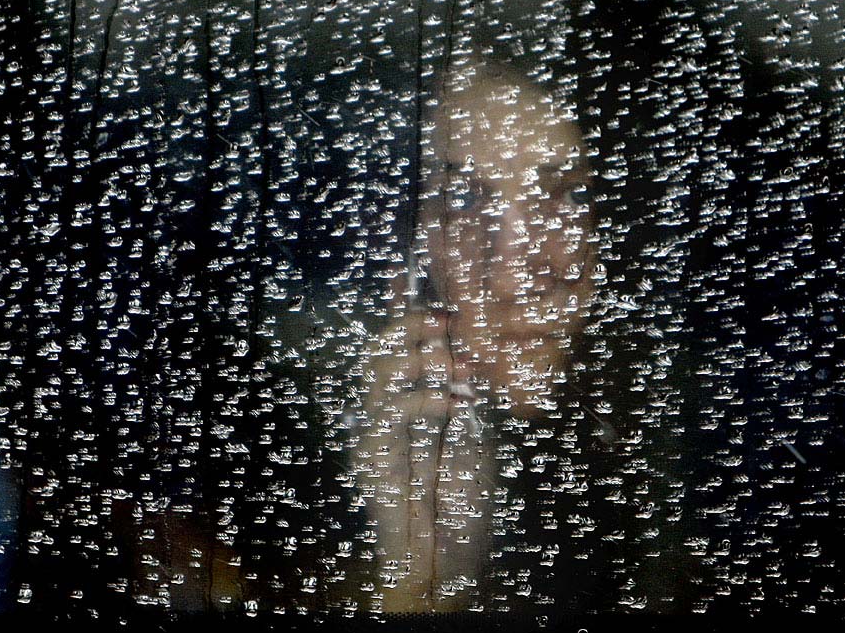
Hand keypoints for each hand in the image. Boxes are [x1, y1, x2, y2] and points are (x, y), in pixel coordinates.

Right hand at [351, 310, 491, 612]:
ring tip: (447, 355)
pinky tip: (451, 401)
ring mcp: (378, 429)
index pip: (405, 350)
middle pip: (381, 351)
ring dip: (414, 355)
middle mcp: (392, 411)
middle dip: (408, 327)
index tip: (425, 291)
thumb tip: (464, 353)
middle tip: (441, 320)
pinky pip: (390, 410)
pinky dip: (423, 398)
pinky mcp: (372, 451)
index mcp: (416, 404)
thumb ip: (467, 397)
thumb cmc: (466, 502)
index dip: (408, 318)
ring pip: (377, 370)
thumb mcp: (477, 438)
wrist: (447, 557)